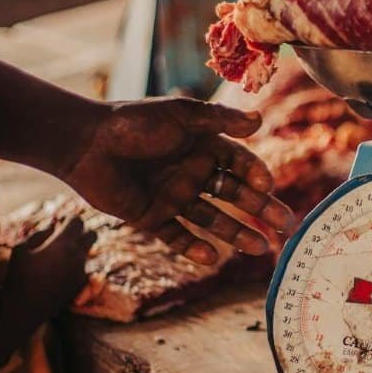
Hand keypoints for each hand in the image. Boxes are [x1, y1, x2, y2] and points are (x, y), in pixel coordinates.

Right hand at [3, 217, 95, 326]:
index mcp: (63, 245)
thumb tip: (52, 226)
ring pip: (87, 253)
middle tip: (65, 236)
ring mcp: (81, 272)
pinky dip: (74, 267)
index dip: (69, 219)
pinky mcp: (80, 286)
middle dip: (81, 232)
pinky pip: (83, 270)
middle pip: (92, 235)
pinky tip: (57, 273)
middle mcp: (77, 257)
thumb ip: (39, 234)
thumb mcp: (21, 249)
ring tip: (57, 256)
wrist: (24, 310)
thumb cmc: (18, 276)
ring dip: (77, 250)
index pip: (77, 221)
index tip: (60, 222)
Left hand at [59, 97, 295, 264]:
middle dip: (262, 210)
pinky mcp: (152, 218)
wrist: (84, 144)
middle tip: (287, 226)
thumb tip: (260, 120)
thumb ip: (219, 119)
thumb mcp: (179, 115)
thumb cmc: (132, 122)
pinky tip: (212, 257)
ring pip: (214, 220)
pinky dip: (194, 248)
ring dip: (238, 234)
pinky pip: (178, 236)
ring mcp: (174, 197)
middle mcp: (193, 174)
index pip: (240, 164)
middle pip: (235, 195)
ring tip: (261, 249)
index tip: (267, 187)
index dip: (256, 175)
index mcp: (203, 146)